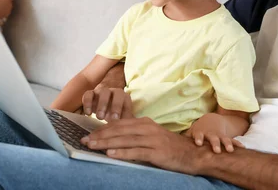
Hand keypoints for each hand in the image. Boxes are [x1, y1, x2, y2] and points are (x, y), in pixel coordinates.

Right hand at [82, 87, 133, 121]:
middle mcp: (114, 92)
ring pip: (102, 92)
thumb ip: (127, 122)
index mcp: (124, 96)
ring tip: (99, 117)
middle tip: (106, 117)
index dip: (120, 108)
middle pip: (115, 93)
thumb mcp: (123, 119)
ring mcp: (102, 91)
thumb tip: (131, 132)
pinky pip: (88, 94)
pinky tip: (88, 114)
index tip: (115, 119)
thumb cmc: (116, 116)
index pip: (124, 98)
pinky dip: (87, 103)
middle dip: (112, 105)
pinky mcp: (91, 94)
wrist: (105, 110)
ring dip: (101, 104)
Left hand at [82, 117, 206, 173]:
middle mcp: (147, 128)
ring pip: (124, 140)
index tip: (88, 134)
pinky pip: (136, 152)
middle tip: (84, 141)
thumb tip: (114, 137)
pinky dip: (122, 153)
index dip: (102, 129)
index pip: (118, 124)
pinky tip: (111, 154)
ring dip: (106, 144)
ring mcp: (152, 139)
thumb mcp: (151, 136)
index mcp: (144, 122)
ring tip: (92, 146)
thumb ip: (135, 134)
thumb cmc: (169, 147)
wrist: (192, 154)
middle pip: (118, 130)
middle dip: (100, 136)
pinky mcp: (157, 152)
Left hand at [186, 113, 244, 153]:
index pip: (198, 135)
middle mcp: (210, 134)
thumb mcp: (191, 132)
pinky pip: (233, 141)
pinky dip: (237, 144)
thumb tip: (168, 142)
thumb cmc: (198, 130)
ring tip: (229, 150)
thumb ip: (183, 138)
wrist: (212, 120)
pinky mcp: (227, 138)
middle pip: (213, 139)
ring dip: (227, 144)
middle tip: (216, 150)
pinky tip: (242, 148)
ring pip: (224, 140)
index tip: (198, 142)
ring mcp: (219, 136)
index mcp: (200, 133)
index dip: (198, 138)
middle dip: (214, 144)